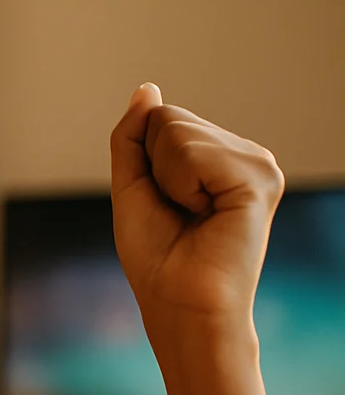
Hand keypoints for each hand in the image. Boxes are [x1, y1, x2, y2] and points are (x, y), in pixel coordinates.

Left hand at [109, 83, 283, 355]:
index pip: (163, 119)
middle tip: (179, 214)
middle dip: (154, 169)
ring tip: (193, 217)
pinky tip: (205, 215)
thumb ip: (135, 138)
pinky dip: (180, 186)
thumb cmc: (158, 259)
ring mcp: (258, 163)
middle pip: (170, 119)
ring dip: (167, 180)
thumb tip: (148, 89)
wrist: (179, 305)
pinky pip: (192, 152)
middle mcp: (246, 155)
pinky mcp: (260, 177)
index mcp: (221, 157)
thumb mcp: (133, 188)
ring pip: (178, 131)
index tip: (166, 205)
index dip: (145, 164)